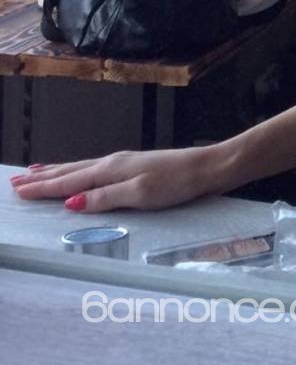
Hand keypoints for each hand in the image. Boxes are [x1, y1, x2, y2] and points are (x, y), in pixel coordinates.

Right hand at [7, 146, 222, 212]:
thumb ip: (104, 198)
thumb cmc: (176, 182)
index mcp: (111, 170)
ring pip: (81, 167)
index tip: (17, 190)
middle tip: (15, 180)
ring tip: (35, 171)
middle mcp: (113, 163)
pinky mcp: (134, 168)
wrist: (207, 168)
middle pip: (70, 170)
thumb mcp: (139, 194)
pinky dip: (77, 171)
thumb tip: (69, 201)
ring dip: (56, 171)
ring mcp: (124, 163)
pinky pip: (95, 168)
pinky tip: (80, 173)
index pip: (68, 180)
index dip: (42, 188)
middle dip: (42, 177)